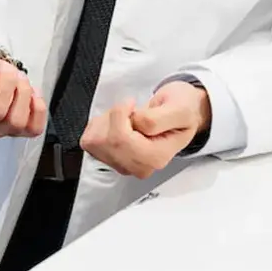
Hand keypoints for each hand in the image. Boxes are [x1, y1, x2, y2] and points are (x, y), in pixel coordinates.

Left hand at [81, 82, 210, 179]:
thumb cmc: (181, 110)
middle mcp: (138, 167)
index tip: (132, 104)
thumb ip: (158, 118)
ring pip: (94, 141)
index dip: (120, 114)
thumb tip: (137, 124)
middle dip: (113, 117)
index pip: (120, 139)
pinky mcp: (110, 158)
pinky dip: (99, 127)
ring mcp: (123, 165)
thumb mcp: (179, 109)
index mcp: (156, 157)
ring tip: (127, 118)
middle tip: (131, 112)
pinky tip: (118, 124)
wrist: (181, 113)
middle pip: (105, 142)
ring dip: (106, 121)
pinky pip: (90, 141)